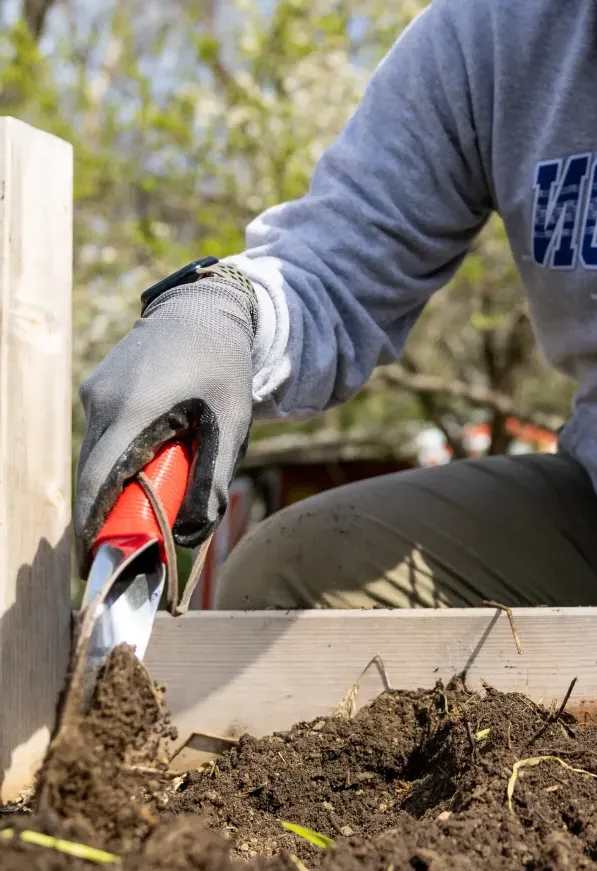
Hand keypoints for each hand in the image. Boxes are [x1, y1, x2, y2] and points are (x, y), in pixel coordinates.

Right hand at [75, 270, 255, 568]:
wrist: (206, 306)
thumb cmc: (223, 364)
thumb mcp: (230, 424)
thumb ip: (212, 481)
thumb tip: (191, 535)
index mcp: (133, 409)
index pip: (97, 481)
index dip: (91, 526)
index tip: (91, 563)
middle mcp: (103, 400)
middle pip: (94, 474)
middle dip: (109, 511)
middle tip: (135, 541)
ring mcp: (96, 391)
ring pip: (96, 454)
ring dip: (117, 480)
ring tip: (156, 488)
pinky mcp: (98, 386)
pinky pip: (102, 434)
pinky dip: (119, 454)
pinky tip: (154, 452)